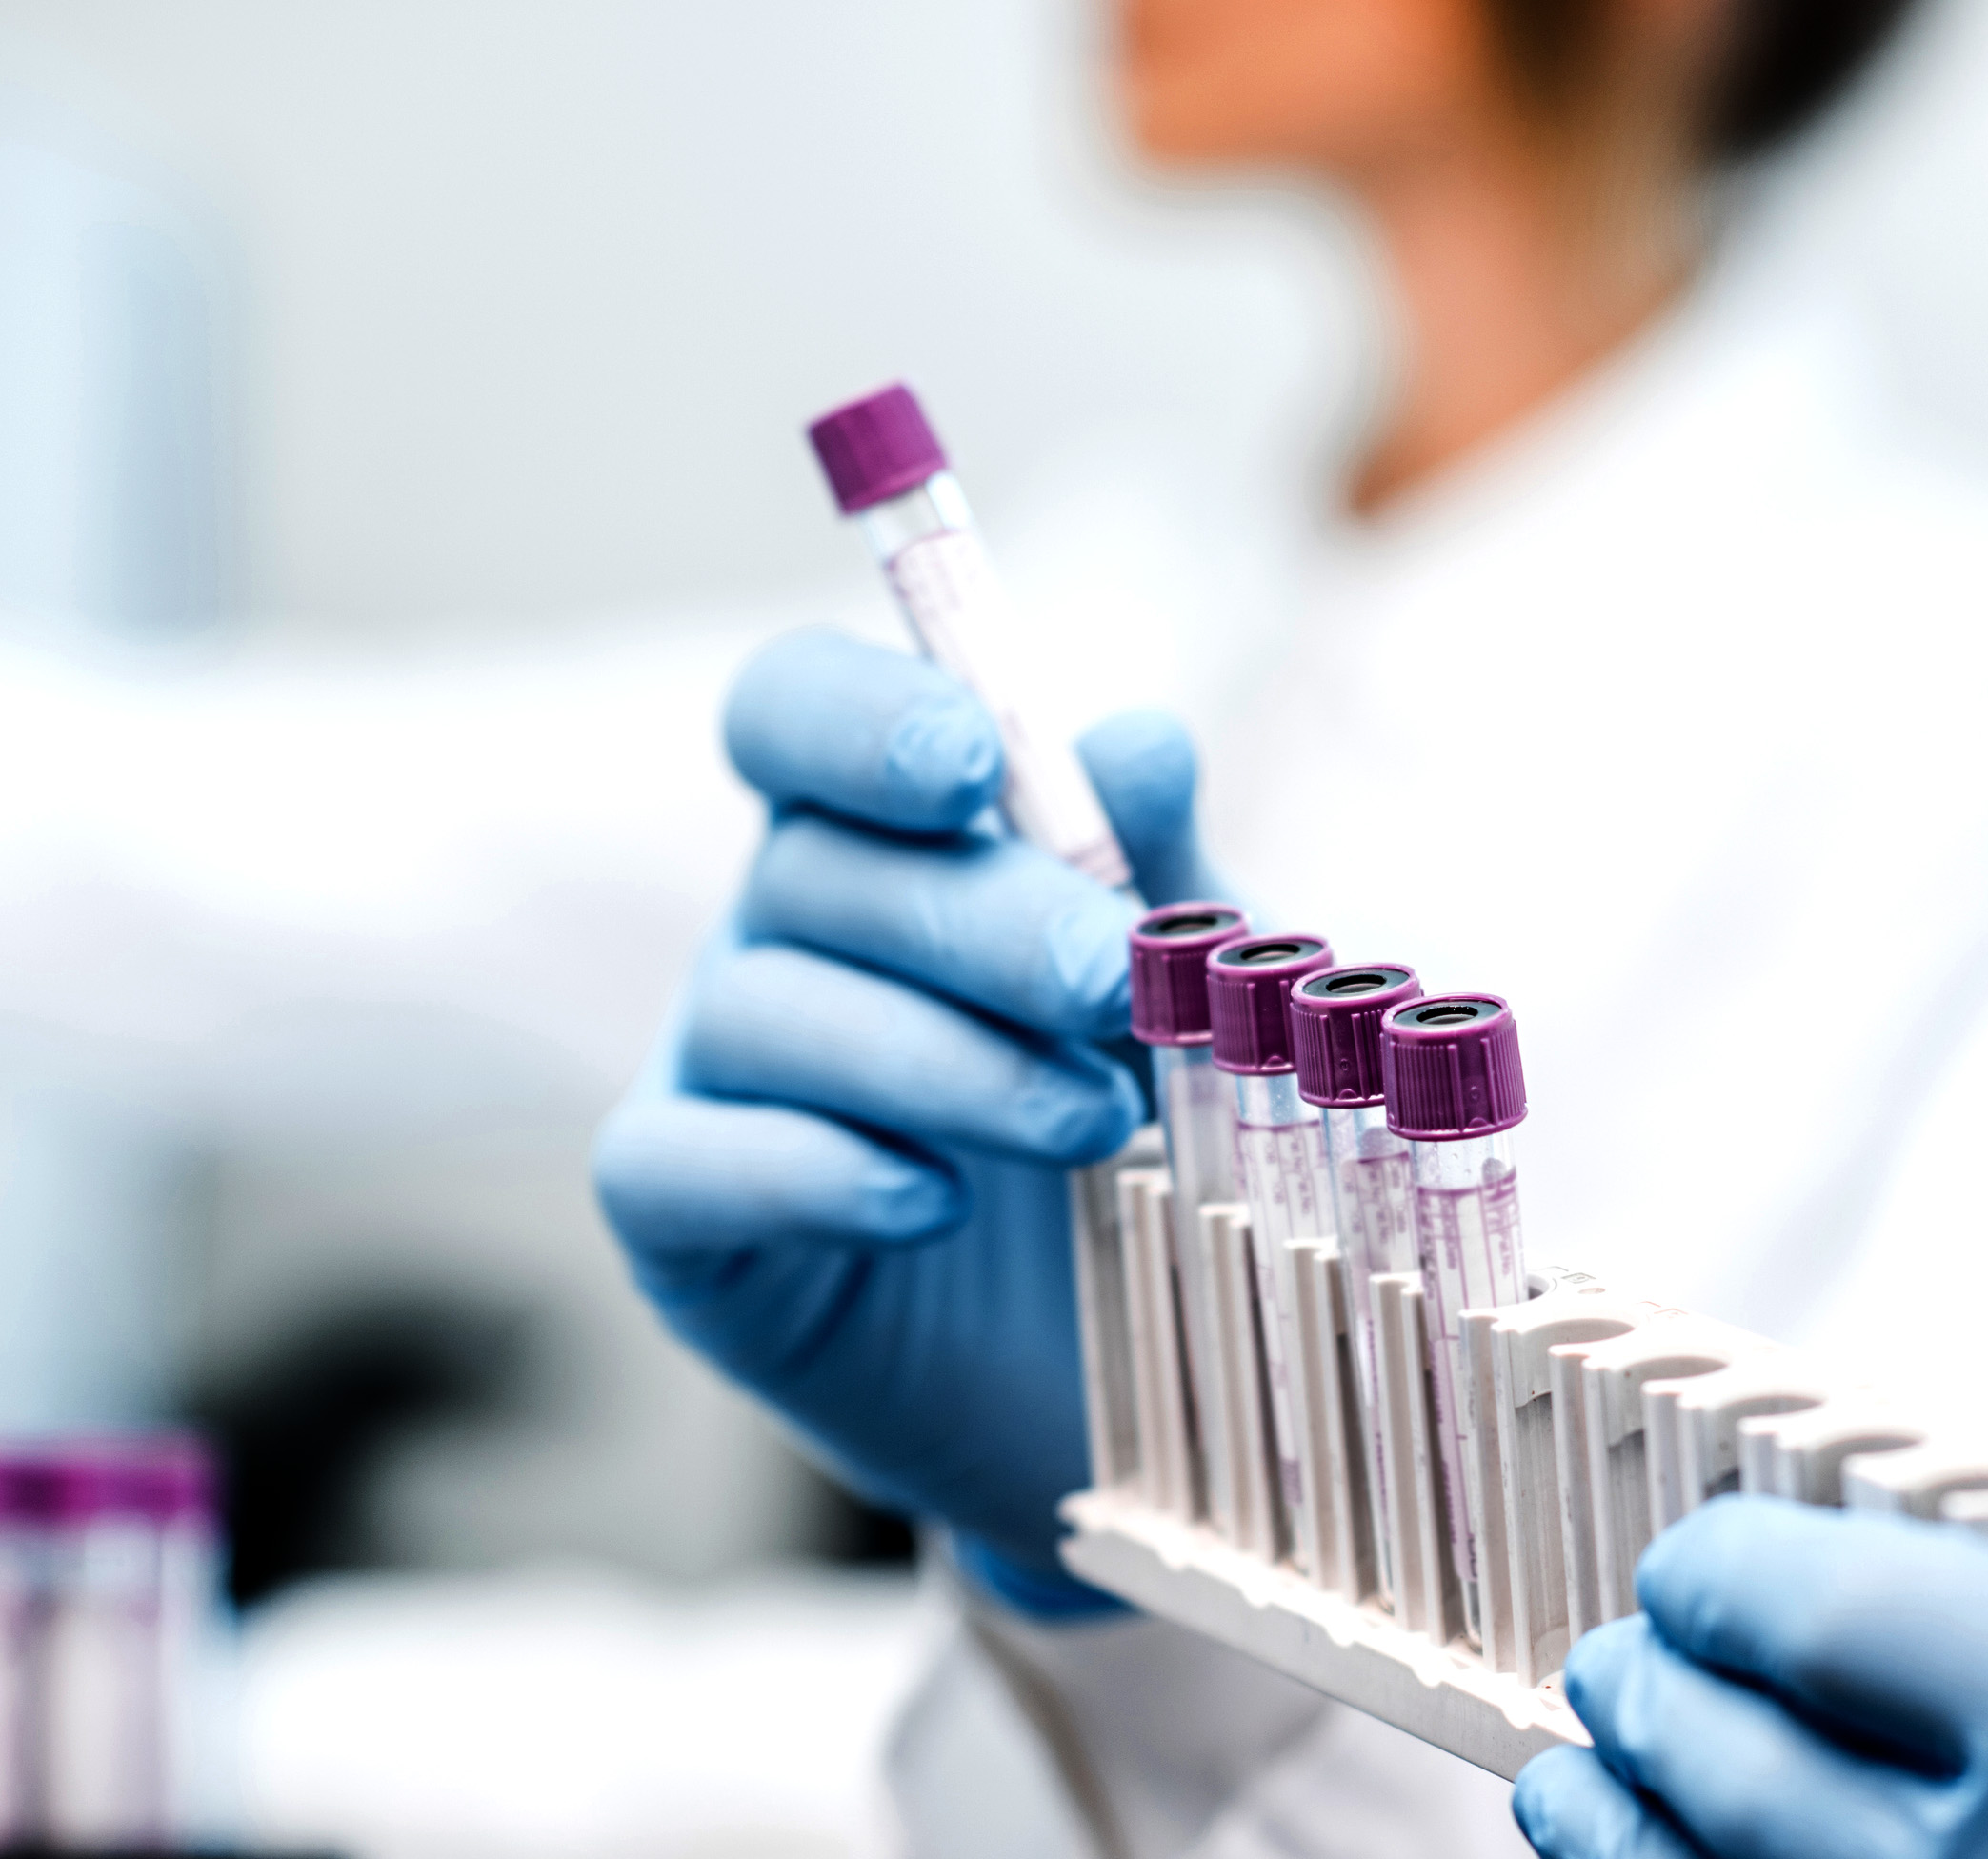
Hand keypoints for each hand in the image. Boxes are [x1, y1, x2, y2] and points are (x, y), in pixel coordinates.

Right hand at [593, 629, 1220, 1593]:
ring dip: (936, 1058)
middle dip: (975, 919)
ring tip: (1092, 1124)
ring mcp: (711, 1073)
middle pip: (812, 865)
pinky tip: (932, 1203)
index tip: (973, 765)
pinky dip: (811, 1173)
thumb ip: (1160, 871)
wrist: (1130, 1367)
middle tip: (1109, 985)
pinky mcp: (682, 1226)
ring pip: (762, 1012)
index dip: (861, 717)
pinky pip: (682, 1165)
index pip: (796, 709)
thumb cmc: (1151, 1132)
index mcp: (880, 834)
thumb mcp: (1184, 995)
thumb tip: (1140, 738)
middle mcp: (776, 931)